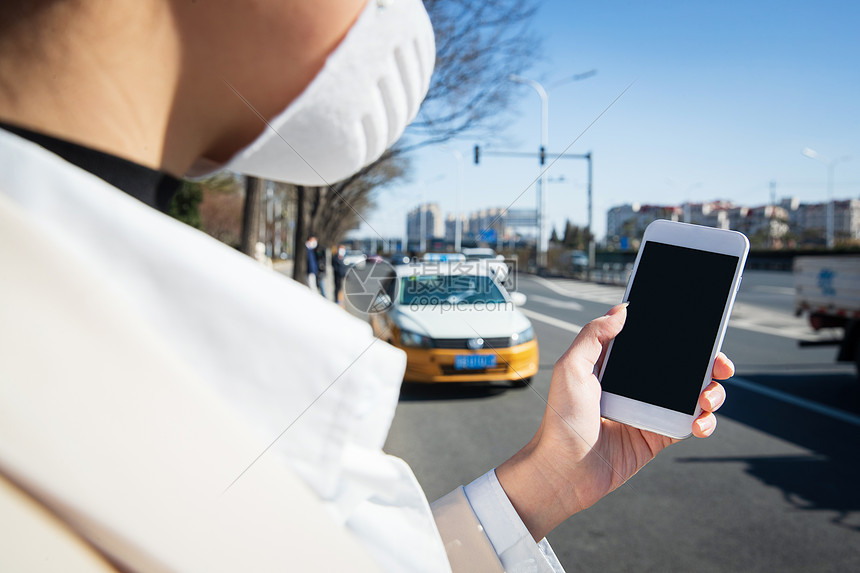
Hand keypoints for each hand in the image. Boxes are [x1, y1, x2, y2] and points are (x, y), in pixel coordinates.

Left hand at [496, 303, 731, 540]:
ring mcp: (650, 411)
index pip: (655, 343)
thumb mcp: (571, 368)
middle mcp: (637, 385)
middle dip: (709, 363)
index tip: (701, 329)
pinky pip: (691, 425)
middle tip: (721, 366)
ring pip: (695, 394)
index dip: (681, 335)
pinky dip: (705, 423)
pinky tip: (698, 424)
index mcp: (617, 365)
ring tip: (707, 398)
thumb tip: (622, 310)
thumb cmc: (561, 419)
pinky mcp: (658, 436)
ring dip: (713, 393)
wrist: (565, 470)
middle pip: (683, 367)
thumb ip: (594, 336)